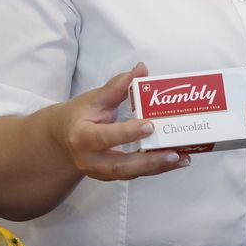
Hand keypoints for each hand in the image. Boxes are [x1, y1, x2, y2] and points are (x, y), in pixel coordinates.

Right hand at [50, 63, 192, 182]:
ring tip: (182, 158)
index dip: (127, 133)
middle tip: (174, 152)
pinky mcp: (111, 176)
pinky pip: (134, 174)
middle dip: (149, 161)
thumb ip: (118, 86)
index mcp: (82, 136)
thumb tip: (142, 69)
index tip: (149, 125)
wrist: (62, 140)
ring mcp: (101, 172)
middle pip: (121, 166)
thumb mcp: (94, 98)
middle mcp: (90, 159)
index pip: (105, 137)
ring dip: (158, 167)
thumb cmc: (79, 116)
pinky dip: (155, 168)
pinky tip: (175, 160)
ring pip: (130, 174)